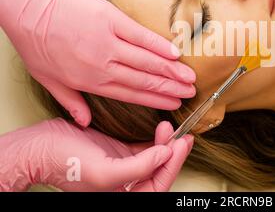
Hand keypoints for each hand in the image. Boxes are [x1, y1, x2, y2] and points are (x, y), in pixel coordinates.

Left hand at [0, 0, 195, 126]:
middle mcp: (104, 65)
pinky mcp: (111, 20)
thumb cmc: (35, 42)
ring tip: (189, 77)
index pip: (131, 95)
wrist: (29, 7)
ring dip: (171, 71)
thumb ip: (71, 102)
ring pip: (147, 61)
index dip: (155, 100)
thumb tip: (84, 122)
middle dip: (170, 88)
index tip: (173, 103)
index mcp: (91, 82)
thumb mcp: (48, 80)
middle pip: (144, 80)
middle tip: (190, 92)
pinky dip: (159, 45)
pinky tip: (175, 53)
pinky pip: (141, 36)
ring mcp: (109, 42)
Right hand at [0, 118, 192, 191]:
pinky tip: (161, 129)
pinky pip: (144, 148)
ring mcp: (124, 168)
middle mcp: (126, 184)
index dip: (173, 166)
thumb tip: (166, 153)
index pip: (158, 185)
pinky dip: (155, 140)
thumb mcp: (105, 171)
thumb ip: (139, 166)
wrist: (40, 147)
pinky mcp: (119, 153)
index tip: (181, 144)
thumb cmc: (66, 163)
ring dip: (166, 144)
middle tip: (183, 136)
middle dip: (173, 154)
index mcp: (123, 195)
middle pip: (159, 172)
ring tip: (173, 129)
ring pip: (154, 159)